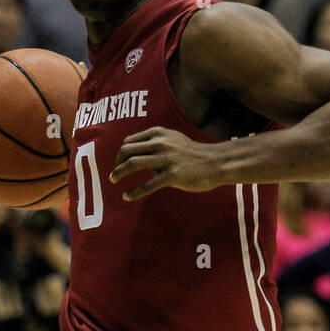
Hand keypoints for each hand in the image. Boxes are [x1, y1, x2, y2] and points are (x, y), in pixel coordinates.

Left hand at [110, 128, 225, 199]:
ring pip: (133, 163)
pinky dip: (134, 192)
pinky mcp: (172, 175)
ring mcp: (166, 159)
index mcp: (158, 134)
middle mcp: (160, 143)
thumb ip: (156, 144)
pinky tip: (127, 197)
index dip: (121, 153)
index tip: (119, 163)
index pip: (130, 141)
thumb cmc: (194, 154)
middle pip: (127, 150)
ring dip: (119, 173)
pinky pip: (148, 185)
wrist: (215, 162)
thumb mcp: (174, 141)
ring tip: (113, 180)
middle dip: (117, 162)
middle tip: (114, 174)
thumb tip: (140, 157)